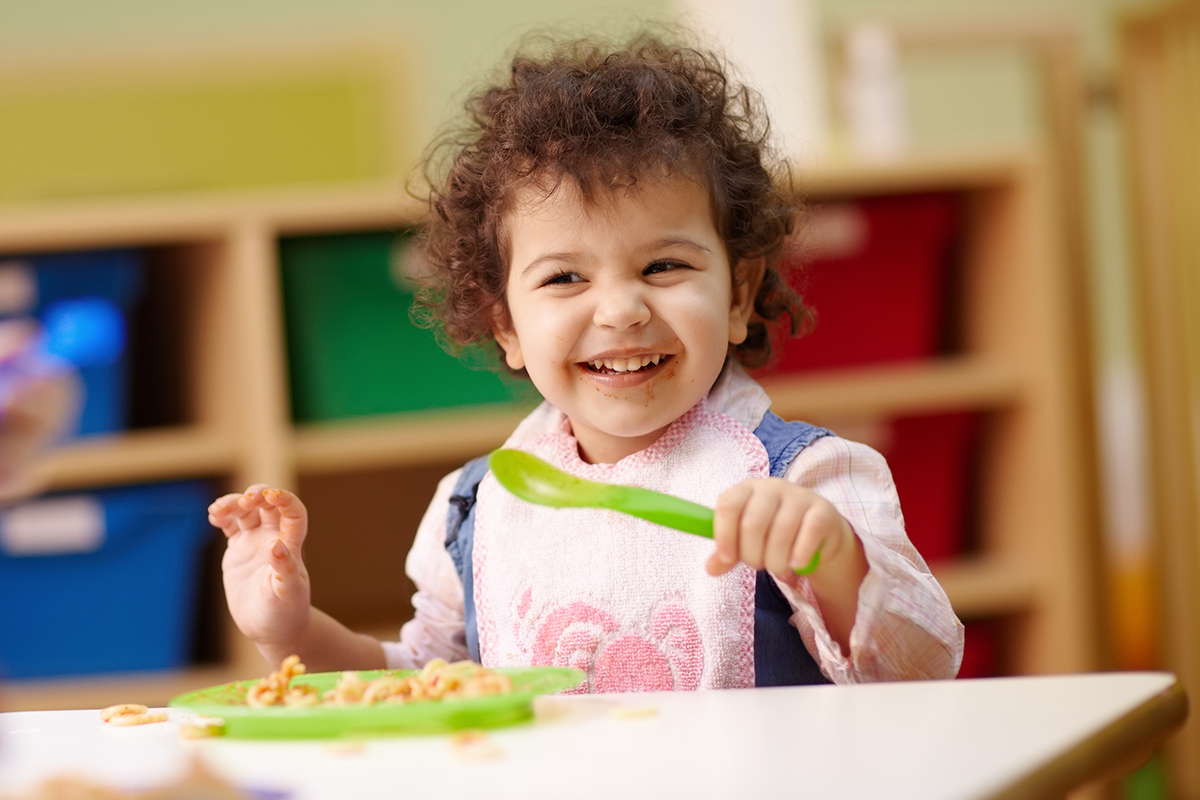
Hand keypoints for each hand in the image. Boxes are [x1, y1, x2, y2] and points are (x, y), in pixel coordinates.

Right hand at [210, 485, 311, 648]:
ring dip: (234, 503)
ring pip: (246, 512)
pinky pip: (231, 526)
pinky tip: (214, 515)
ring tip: (218, 510)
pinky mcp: (238, 550)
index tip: (271, 496)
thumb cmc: (286, 612)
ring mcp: (256, 542)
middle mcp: (275, 538)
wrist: (271, 628)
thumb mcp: (287, 593)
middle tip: (245, 500)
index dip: (285, 500)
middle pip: (268, 505)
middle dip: (257, 495)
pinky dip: (222, 516)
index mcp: (292, 545)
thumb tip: (275, 545)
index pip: (294, 513)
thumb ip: (284, 569)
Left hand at [706, 477, 855, 587]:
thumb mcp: (747, 542)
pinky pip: (808, 534)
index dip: (724, 535)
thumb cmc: (774, 534)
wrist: (818, 532)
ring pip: (780, 533)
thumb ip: (728, 553)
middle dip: (752, 555)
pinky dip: (799, 555)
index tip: (727, 558)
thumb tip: (711, 568)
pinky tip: (797, 564)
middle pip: (753, 523)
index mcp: (747, 489)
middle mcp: (772, 487)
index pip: (728, 505)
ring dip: (776, 561)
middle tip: (759, 565)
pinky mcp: (822, 511)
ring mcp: (799, 496)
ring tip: (778, 568)